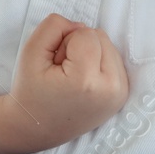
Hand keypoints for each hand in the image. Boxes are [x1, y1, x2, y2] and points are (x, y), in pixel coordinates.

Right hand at [3, 13, 128, 151]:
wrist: (36, 128)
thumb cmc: (31, 91)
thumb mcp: (31, 50)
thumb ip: (54, 26)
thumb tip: (80, 26)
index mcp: (86, 80)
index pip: (85, 32)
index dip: (65, 43)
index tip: (55, 66)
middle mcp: (110, 88)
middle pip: (100, 36)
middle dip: (79, 47)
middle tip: (62, 71)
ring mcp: (120, 94)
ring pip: (108, 46)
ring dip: (89, 54)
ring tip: (72, 78)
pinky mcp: (123, 95)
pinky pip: (114, 60)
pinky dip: (98, 63)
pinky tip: (84, 81)